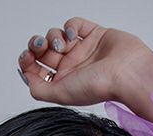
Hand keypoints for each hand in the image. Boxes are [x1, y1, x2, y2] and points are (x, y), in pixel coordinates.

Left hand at [17, 17, 152, 107]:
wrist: (127, 73)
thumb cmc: (98, 86)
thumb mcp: (60, 95)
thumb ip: (38, 89)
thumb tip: (25, 77)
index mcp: (63, 83)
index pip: (37, 70)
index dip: (28, 61)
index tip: (26, 57)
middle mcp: (72, 67)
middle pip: (44, 51)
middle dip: (37, 45)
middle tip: (40, 45)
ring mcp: (83, 50)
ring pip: (57, 36)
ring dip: (54, 36)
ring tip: (63, 45)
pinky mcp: (95, 35)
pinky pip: (76, 24)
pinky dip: (71, 26)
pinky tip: (75, 35)